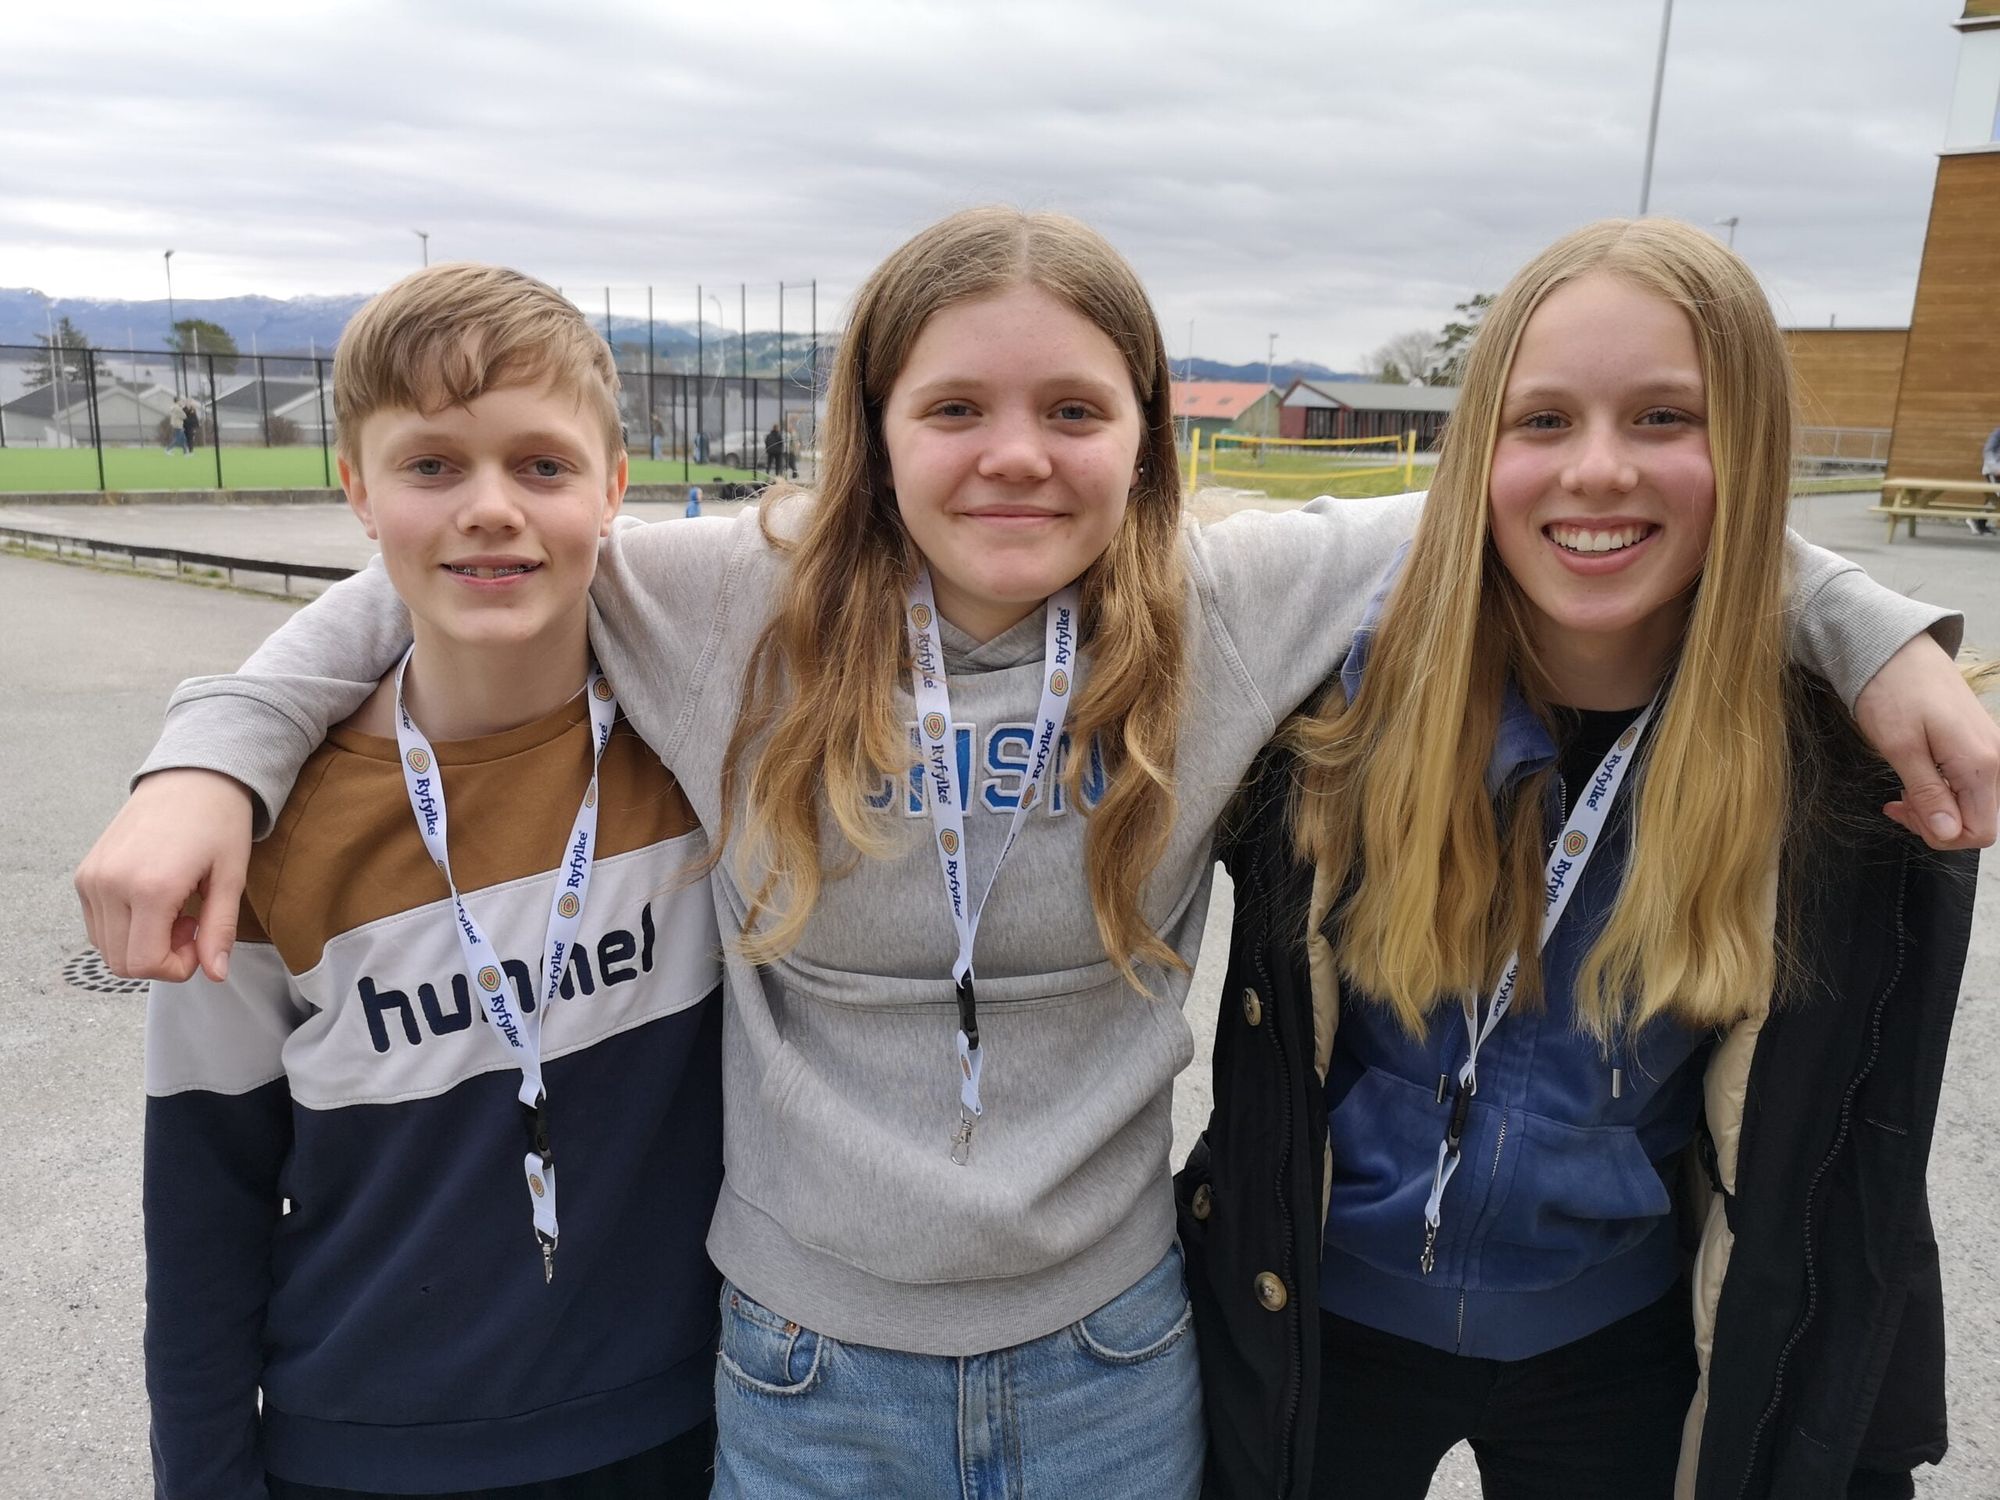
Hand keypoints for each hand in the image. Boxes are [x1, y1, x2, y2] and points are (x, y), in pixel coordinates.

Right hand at [74, 769, 253, 981]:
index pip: (144, 964)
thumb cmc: (218, 821)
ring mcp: (92, 879)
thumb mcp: (231, 877)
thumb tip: (217, 973)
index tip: (200, 943)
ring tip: (176, 911)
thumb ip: (220, 930)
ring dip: (142, 944)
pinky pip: (98, 926)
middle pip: (121, 963)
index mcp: (149, 887)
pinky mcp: (84, 875)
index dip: (176, 968)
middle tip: (191, 925)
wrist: (192, 779)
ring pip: (106, 948)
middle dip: (160, 959)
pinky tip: (155, 903)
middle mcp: (110, 884)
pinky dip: (125, 929)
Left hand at [1853, 634, 1999, 849]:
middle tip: (1897, 803)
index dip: (1940, 835)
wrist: (1897, 648)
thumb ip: (1928, 794)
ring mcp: (1992, 748)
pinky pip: (1970, 782)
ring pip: (1973, 803)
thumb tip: (1949, 833)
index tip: (1904, 814)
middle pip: (1979, 820)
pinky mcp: (1980, 741)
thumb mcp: (1900, 748)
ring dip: (1938, 807)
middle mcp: (1997, 758)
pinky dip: (1943, 789)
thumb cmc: (1892, 692)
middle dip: (1937, 823)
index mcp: (1981, 764)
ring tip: (1903, 790)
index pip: (1980, 831)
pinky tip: (1917, 777)